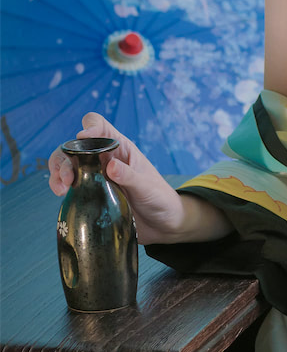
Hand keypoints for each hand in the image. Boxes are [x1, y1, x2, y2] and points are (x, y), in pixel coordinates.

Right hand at [48, 114, 190, 244]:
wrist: (162, 224)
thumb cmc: (159, 199)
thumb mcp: (147, 187)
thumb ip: (130, 177)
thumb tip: (110, 166)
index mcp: (120, 149)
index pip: (100, 127)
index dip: (90, 127)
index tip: (83, 137)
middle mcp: (104, 159)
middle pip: (75, 147)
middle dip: (65, 156)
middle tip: (67, 177)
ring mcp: (95, 176)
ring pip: (68, 165)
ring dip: (59, 172)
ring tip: (61, 188)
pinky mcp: (90, 194)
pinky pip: (70, 185)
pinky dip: (60, 186)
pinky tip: (62, 195)